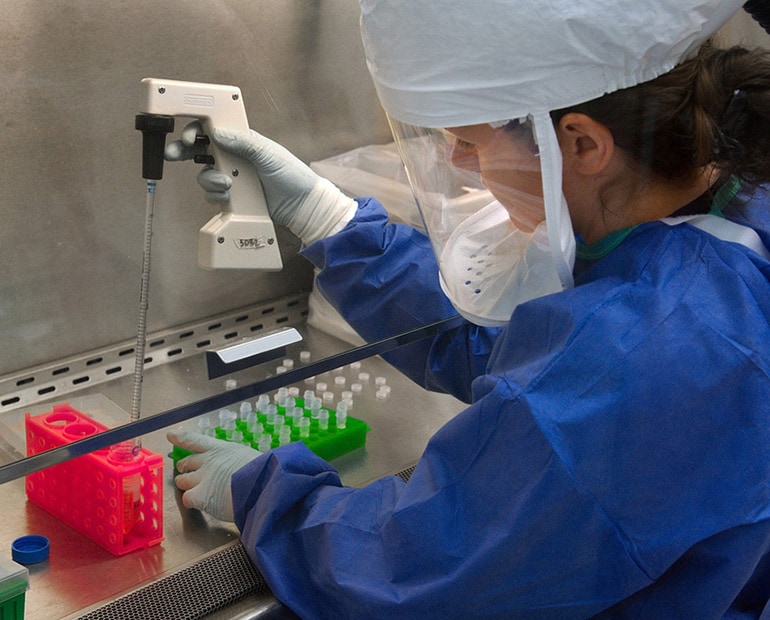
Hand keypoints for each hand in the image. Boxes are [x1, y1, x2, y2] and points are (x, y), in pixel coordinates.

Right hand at [165, 122, 357, 244]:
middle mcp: (233, 156)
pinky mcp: (232, 196)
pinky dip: (215, 194)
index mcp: (241, 140)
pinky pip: (212, 194)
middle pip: (199, 149)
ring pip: (204, 174)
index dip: (195, 129)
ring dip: (209, 179)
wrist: (301, 205)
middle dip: (183, 151)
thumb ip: (243, 142)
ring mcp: (231, 177)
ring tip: (226, 184)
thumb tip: (217, 132)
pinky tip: (228, 195)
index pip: (211, 128)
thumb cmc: (290, 174)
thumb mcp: (267, 154)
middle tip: (173, 155)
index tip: (189, 137)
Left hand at [168, 430, 261, 521]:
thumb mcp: (249, 458)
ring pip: (182, 481)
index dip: (181, 438)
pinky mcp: (200, 496)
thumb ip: (237, 462)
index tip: (170, 435)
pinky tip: (202, 504)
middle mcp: (208, 461)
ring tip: (193, 491)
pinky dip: (192, 502)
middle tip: (184, 472)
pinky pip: (188, 499)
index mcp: (222, 449)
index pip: (196, 440)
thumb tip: (239, 470)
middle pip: (186, 463)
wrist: (262, 485)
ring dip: (186, 485)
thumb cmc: (264, 472)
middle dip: (184, 468)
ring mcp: (202, 478)